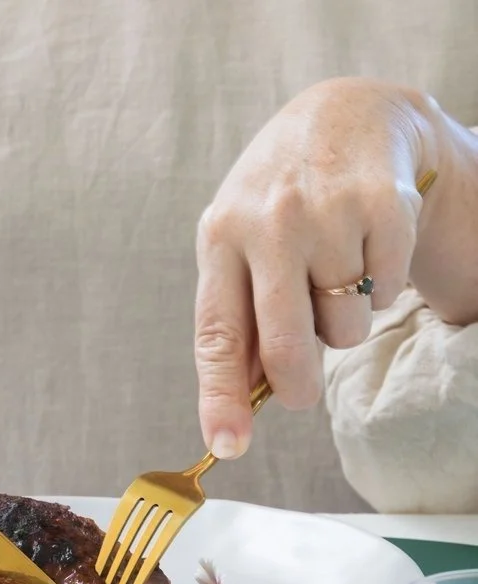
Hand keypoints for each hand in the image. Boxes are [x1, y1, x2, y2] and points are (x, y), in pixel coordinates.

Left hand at [195, 78, 438, 457]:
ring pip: (344, 330)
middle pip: (287, 347)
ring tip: (334, 275)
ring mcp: (329, 212)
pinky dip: (382, 288)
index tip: (228, 444)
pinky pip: (387, 296)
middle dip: (297, 388)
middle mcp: (271, 222)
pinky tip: (367, 249)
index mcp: (221, 236)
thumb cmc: (281, 202)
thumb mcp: (240, 245)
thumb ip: (237, 318)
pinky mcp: (385, 206)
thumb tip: (240, 402)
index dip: (221, 397)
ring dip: (342, 323)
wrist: (345, 116)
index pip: (218, 334)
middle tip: (301, 393)